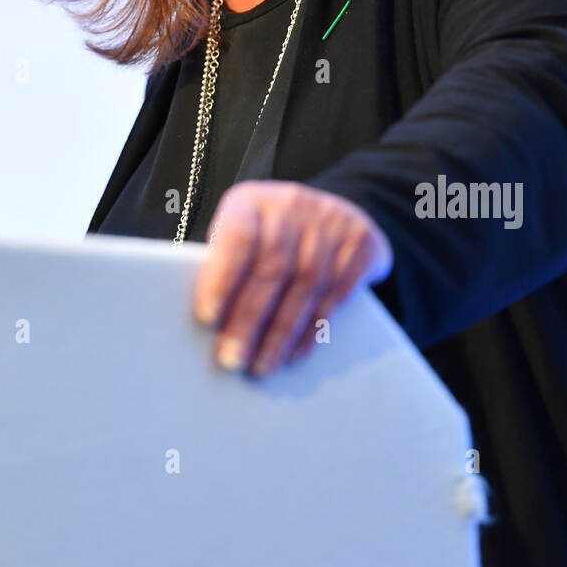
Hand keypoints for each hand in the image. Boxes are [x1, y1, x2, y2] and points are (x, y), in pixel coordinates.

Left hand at [192, 180, 392, 377]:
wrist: (335, 213)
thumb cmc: (270, 234)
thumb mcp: (243, 233)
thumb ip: (226, 265)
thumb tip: (207, 324)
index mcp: (251, 200)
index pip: (237, 237)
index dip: (221, 278)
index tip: (206, 318)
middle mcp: (291, 204)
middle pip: (271, 268)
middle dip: (248, 320)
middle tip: (231, 360)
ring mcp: (330, 221)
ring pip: (304, 286)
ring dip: (280, 333)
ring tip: (260, 366)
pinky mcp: (360, 244)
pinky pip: (335, 295)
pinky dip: (312, 330)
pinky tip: (294, 353)